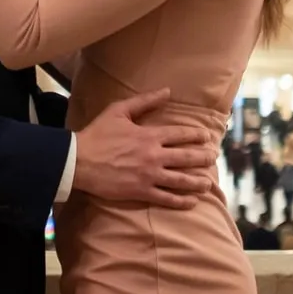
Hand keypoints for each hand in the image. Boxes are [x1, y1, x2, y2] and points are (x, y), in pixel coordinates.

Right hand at [73, 89, 218, 209]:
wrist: (79, 161)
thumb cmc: (98, 134)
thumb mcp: (119, 111)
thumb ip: (144, 101)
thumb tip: (167, 91)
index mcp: (149, 135)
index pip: (180, 134)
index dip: (196, 135)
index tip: (206, 137)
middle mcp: (154, 156)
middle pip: (186, 157)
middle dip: (203, 157)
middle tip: (213, 158)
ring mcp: (149, 176)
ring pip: (180, 180)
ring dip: (197, 181)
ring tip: (208, 183)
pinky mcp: (141, 192)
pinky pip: (166, 198)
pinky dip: (181, 201)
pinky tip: (192, 202)